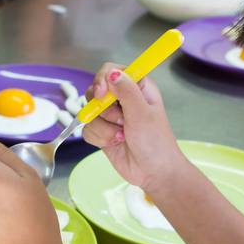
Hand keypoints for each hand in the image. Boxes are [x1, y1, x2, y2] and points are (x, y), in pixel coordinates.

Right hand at [81, 65, 187, 198]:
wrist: (154, 173)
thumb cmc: (155, 142)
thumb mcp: (142, 114)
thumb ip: (126, 91)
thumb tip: (111, 73)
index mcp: (137, 86)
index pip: (110, 70)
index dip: (103, 80)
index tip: (103, 95)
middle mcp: (122, 98)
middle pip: (95, 91)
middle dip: (104, 110)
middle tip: (121, 121)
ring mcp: (110, 115)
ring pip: (89, 112)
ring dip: (104, 128)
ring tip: (122, 136)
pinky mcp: (102, 131)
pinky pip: (87, 128)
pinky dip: (100, 137)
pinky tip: (115, 143)